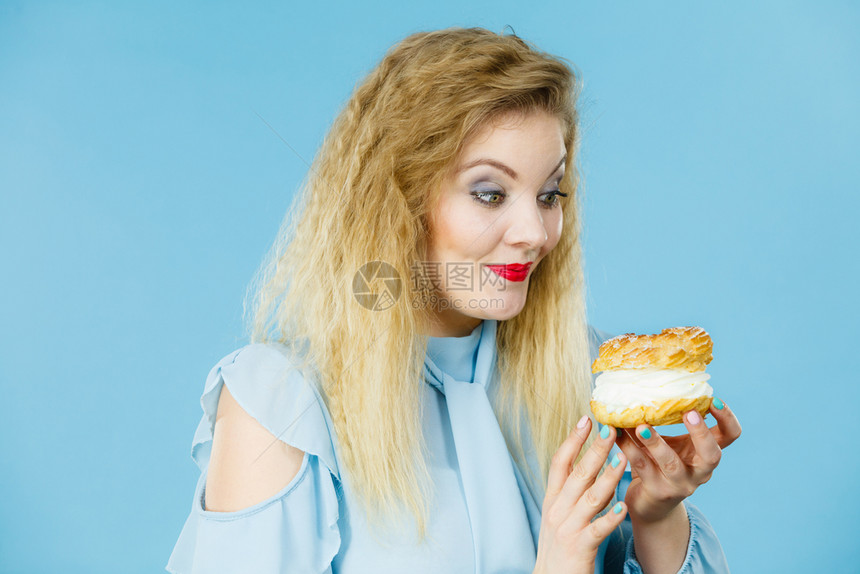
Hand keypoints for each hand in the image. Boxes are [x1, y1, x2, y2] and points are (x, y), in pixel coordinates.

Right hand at [533, 416, 627, 573]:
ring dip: (608, 476)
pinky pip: (598, 529)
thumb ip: (571, 491)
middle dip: (594, 450)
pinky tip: (624, 506)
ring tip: (623, 458)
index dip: (572, 440)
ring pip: (590, 497)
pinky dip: (611, 517)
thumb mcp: (559, 514)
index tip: (585, 419)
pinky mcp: (579, 547)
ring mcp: (567, 528)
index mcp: (553, 499)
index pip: (560, 462)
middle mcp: (557, 510)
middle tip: (609, 429)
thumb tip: (589, 464)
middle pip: (577, 474)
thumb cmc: (560, 546)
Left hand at [615, 398, 741, 523]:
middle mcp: (700, 472)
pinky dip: (628, 448)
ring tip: (641, 427)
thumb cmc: (662, 464)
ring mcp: (680, 484)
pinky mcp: (657, 492)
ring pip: (671, 464)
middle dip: (701, 433)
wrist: (651, 505)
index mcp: (707, 454)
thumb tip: (650, 383)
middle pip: (712, 455)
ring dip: (656, 443)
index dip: (728, 419)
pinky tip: (616, 434)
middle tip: (688, 413)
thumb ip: (670, 422)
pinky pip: (642, 467)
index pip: (731, 436)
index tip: (715, 399)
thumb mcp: (673, 443)